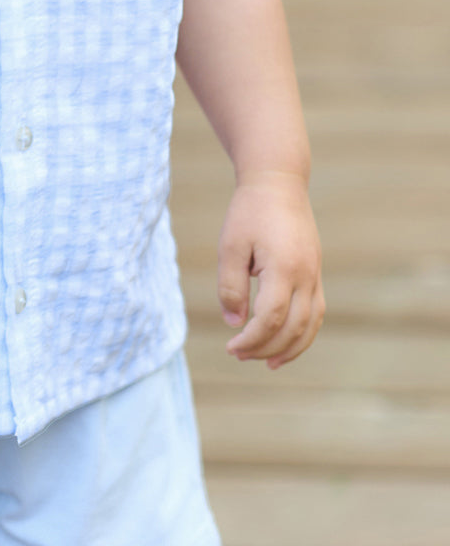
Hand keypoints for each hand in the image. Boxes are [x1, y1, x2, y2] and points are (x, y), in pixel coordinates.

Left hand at [217, 172, 323, 367]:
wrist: (278, 182)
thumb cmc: (249, 211)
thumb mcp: (230, 246)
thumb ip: (231, 286)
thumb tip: (234, 324)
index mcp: (283, 267)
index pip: (270, 318)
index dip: (251, 339)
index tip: (230, 347)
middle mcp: (306, 274)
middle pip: (293, 327)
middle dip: (266, 347)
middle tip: (239, 355)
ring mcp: (315, 274)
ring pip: (311, 324)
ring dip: (290, 348)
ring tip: (267, 362)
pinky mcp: (316, 272)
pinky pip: (316, 312)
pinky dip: (304, 333)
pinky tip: (286, 343)